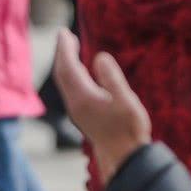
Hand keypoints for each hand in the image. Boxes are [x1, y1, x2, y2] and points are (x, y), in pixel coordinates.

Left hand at [53, 31, 150, 182]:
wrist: (123, 159)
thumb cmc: (129, 130)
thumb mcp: (126, 101)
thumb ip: (112, 78)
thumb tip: (99, 56)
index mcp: (83, 97)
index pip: (68, 67)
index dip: (65, 48)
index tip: (63, 32)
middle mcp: (75, 104)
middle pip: (62, 74)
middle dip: (62, 53)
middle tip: (63, 35)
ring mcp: (78, 111)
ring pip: (65, 82)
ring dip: (65, 63)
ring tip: (70, 48)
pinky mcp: (83, 116)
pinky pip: (71, 89)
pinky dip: (71, 75)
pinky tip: (80, 72)